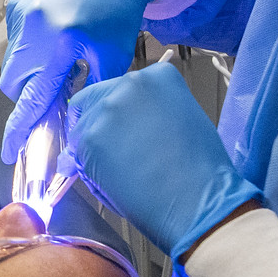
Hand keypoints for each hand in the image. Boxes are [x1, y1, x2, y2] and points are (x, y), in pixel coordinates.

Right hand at [0, 0, 159, 162]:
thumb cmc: (119, 10)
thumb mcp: (113, 58)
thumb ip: (89, 94)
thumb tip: (70, 123)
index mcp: (62, 44)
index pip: (32, 99)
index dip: (19, 130)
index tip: (11, 152)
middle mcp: (36, 28)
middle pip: (14, 85)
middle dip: (29, 95)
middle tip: (55, 90)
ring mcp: (22, 14)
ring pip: (12, 64)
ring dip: (31, 72)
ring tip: (60, 60)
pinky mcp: (17, 4)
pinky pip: (14, 41)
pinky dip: (30, 49)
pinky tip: (54, 39)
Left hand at [66, 63, 256, 258]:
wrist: (197, 199)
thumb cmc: (201, 168)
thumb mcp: (182, 119)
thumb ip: (148, 112)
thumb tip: (124, 125)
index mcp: (155, 76)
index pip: (119, 88)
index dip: (117, 113)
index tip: (122, 129)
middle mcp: (127, 85)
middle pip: (92, 101)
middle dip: (97, 126)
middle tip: (112, 152)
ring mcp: (106, 111)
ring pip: (81, 130)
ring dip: (92, 150)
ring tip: (122, 172)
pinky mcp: (89, 140)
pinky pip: (77, 156)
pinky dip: (89, 171)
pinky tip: (116, 182)